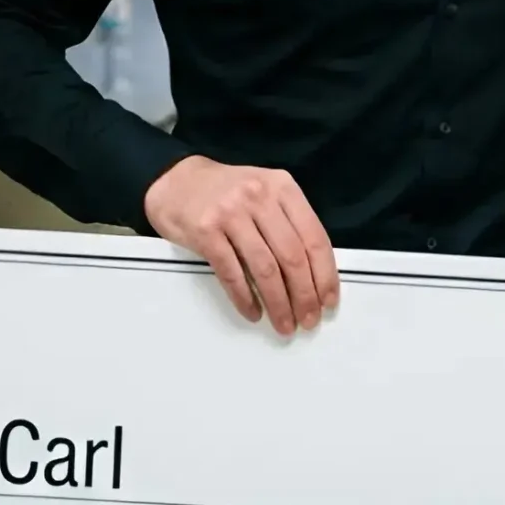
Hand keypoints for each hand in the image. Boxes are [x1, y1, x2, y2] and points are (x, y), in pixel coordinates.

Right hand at [144, 156, 339, 335]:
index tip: (328, 302)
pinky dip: (244, 298)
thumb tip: (315, 276)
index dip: (325, 275)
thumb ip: (290, 224)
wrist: (175, 180)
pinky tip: (254, 313)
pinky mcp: (204, 231)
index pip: (315, 238)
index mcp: (283, 188)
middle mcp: (259, 197)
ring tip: (284, 324)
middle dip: (304, 295)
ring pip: (264, 269)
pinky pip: (231, 273)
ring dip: (278, 303)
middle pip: (292, 257)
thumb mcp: (266, 195)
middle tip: (308, 321)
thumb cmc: (227, 194)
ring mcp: (230, 213)